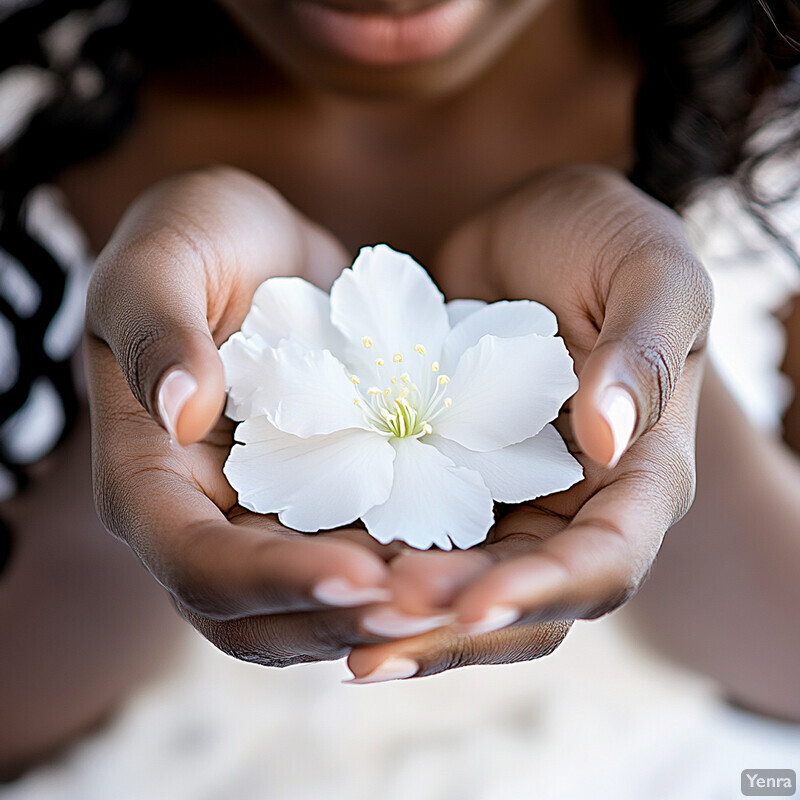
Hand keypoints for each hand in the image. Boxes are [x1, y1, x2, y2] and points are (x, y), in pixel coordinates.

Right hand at [86, 166, 414, 664]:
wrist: (262, 247)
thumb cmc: (198, 240)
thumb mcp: (164, 259)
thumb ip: (158, 327)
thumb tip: (180, 409)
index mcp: (146, 478)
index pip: (195, 561)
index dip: (272, 580)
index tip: (358, 572)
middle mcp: (203, 519)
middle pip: (255, 615)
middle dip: (338, 619)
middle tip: (428, 607)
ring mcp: (265, 518)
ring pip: (310, 608)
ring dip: (380, 617)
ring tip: (457, 600)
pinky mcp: (322, 502)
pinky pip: (360, 558)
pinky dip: (406, 573)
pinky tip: (468, 562)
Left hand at [346, 165, 711, 680]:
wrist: (534, 233)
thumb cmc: (606, 241)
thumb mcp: (649, 273)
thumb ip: (643, 349)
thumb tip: (610, 440)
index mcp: (642, 476)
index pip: (604, 560)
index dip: (542, 590)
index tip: (470, 602)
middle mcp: (580, 508)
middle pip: (531, 602)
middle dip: (458, 624)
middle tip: (377, 630)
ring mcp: (516, 501)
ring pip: (472, 589)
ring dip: (414, 619)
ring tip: (348, 636)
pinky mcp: (458, 484)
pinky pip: (424, 540)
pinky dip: (384, 569)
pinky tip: (326, 579)